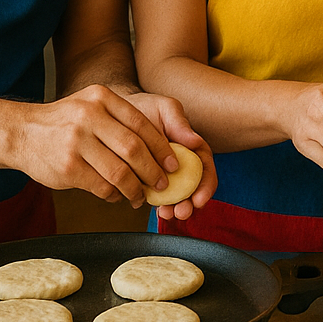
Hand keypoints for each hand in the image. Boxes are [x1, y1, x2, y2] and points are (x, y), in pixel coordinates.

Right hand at [13, 84, 176, 204]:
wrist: (21, 132)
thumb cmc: (65, 121)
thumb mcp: (92, 104)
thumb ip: (122, 118)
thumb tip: (161, 148)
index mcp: (101, 98)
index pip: (141, 124)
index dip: (162, 147)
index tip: (174, 163)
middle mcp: (89, 116)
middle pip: (134, 149)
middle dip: (153, 171)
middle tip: (162, 183)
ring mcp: (76, 142)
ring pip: (119, 172)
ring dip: (135, 188)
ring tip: (141, 195)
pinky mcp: (67, 168)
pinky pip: (101, 186)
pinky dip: (114, 195)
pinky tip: (117, 196)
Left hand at [123, 91, 217, 221]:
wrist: (116, 112)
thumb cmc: (145, 108)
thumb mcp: (165, 109)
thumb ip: (180, 123)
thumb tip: (195, 141)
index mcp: (190, 147)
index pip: (205, 169)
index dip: (206, 186)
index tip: (199, 199)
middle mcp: (180, 163)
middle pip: (192, 188)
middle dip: (189, 204)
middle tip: (181, 212)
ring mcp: (162, 173)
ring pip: (173, 196)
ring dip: (172, 208)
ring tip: (165, 213)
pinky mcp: (145, 180)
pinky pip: (151, 195)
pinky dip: (151, 203)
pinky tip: (145, 205)